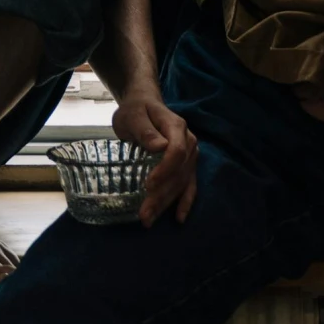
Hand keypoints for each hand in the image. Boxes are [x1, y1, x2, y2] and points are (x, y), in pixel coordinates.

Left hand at [114, 90, 199, 224]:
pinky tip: (179, 217)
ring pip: (182, 182)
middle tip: (144, 215)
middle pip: (179, 172)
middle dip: (162, 196)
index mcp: (176, 127)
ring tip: (149, 220)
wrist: (144, 104)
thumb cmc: (136, 109)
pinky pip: (189, 185)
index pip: (176, 152)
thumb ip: (145, 130)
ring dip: (167, 203)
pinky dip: (185, 202)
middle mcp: (188, 142)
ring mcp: (190, 154)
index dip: (165, 170)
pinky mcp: (186, 165)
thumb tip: (161, 146)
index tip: (148, 185)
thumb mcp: (133, 116)